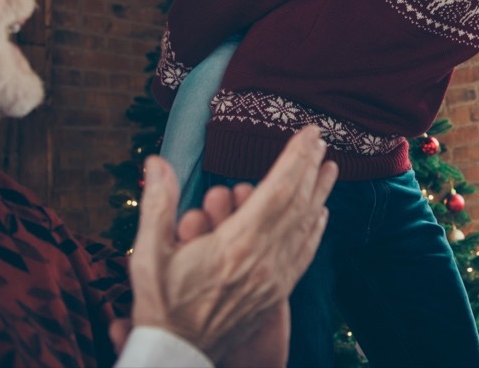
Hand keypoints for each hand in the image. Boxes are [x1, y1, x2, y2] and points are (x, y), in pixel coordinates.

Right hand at [128, 126, 337, 362]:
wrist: (177, 357)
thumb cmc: (160, 305)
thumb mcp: (148, 254)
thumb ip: (158, 204)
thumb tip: (157, 160)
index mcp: (235, 245)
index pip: (276, 190)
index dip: (296, 159)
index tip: (309, 133)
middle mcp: (263, 261)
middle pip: (297, 204)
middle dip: (310, 168)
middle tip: (321, 140)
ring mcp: (274, 279)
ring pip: (304, 227)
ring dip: (319, 193)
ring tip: (331, 167)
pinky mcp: (276, 294)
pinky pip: (303, 255)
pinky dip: (315, 230)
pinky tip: (321, 214)